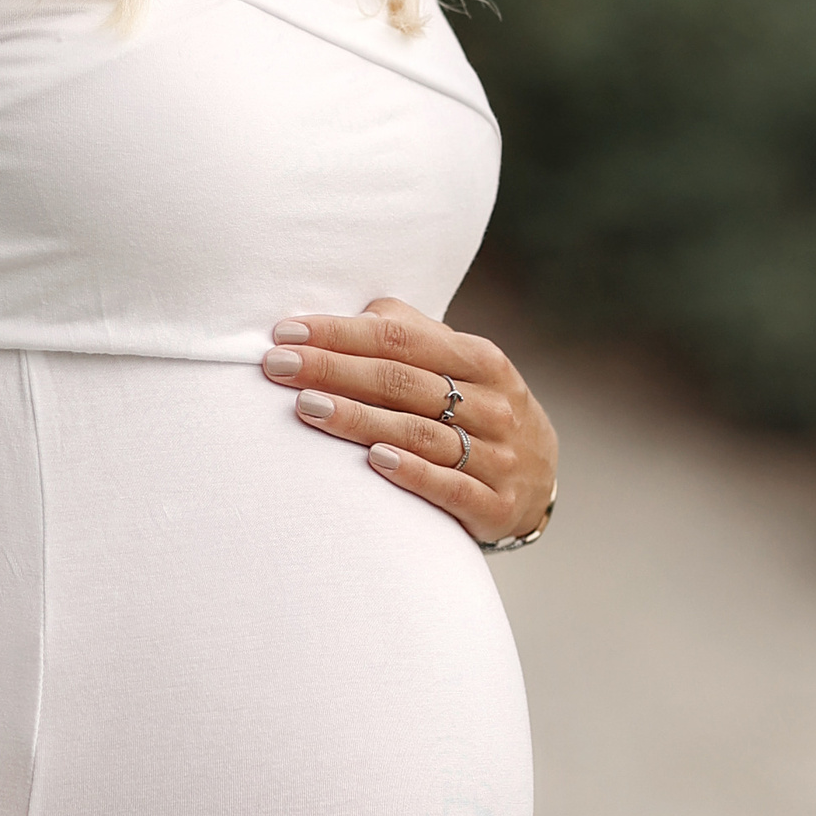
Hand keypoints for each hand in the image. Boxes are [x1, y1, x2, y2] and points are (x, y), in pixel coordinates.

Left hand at [261, 296, 558, 544]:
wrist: (538, 483)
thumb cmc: (479, 411)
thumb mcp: (464, 367)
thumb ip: (415, 336)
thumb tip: (360, 311)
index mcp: (482, 361)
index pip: (402, 339)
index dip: (342, 333)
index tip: (287, 331)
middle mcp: (493, 404)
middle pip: (403, 382)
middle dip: (334, 370)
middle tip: (277, 366)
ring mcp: (498, 455)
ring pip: (420, 433)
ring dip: (360, 419)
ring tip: (307, 407)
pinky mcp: (496, 504)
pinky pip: (451, 487)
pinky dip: (413, 473)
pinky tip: (373, 461)